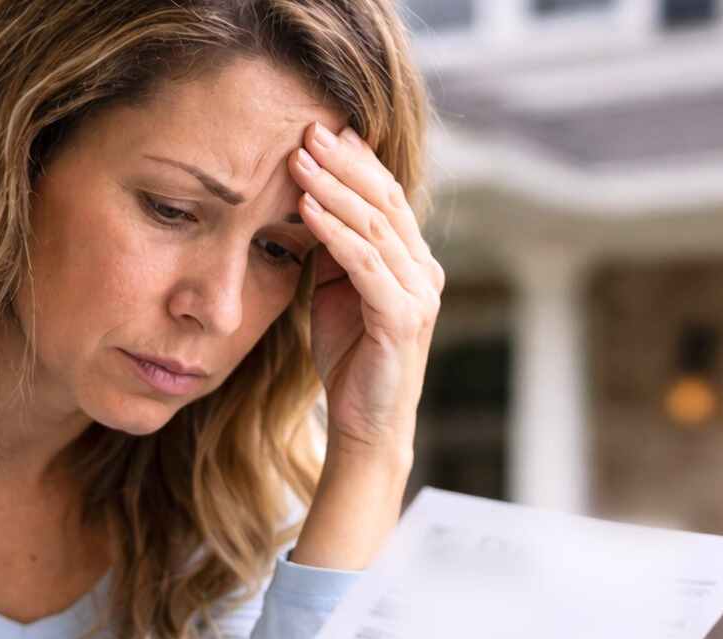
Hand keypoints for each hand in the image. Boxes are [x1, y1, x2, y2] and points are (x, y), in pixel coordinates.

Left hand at [289, 121, 443, 455]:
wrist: (365, 425)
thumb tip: (310, 196)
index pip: (388, 196)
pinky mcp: (402, 319)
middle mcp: (424, 271)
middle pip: (385, 201)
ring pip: (375, 226)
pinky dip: (335, 233)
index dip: (356, 160)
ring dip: (333, 189)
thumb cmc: (349, 358)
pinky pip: (365, 264)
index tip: (321, 129)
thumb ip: (334, 248)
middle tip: (308, 130)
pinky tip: (307, 209)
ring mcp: (419, 294)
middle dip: (344, 163)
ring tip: (297, 160)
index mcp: (413, 261)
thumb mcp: (336, 290)